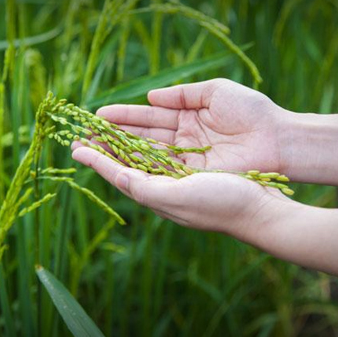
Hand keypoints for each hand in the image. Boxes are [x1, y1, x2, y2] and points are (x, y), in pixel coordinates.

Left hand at [71, 143, 291, 237]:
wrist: (262, 210)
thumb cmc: (221, 205)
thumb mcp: (178, 197)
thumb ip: (144, 187)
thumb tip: (117, 176)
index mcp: (156, 194)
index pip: (118, 174)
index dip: (96, 160)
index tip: (75, 147)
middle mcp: (164, 187)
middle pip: (128, 161)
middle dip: (106, 146)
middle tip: (85, 131)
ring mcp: (181, 178)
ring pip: (145, 153)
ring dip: (125, 139)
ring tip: (108, 126)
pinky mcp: (197, 169)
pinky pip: (166, 150)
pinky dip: (151, 139)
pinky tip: (147, 133)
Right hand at [96, 78, 291, 172]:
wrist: (278, 142)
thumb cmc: (252, 113)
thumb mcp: (215, 92)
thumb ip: (182, 94)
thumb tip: (150, 96)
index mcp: (189, 118)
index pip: (149, 116)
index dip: (124, 116)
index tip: (98, 114)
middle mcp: (183, 142)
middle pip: (141, 137)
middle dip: (112, 135)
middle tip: (83, 133)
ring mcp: (185, 162)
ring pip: (143, 155)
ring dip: (115, 152)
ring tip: (87, 147)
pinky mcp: (190, 179)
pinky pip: (156, 173)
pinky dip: (133, 168)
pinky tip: (111, 163)